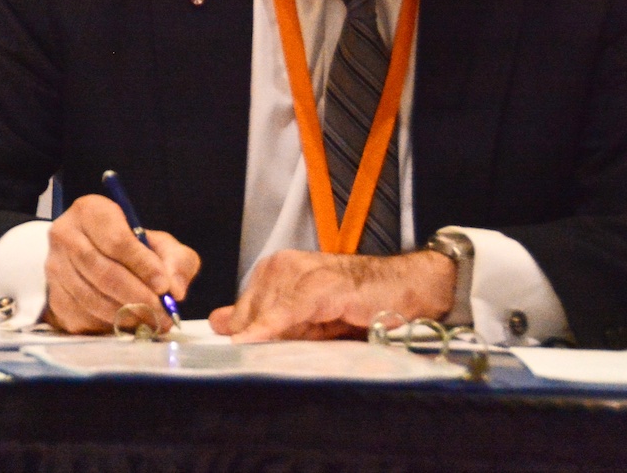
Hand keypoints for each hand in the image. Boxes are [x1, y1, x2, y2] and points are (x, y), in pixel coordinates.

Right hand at [42, 194, 199, 333]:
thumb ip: (176, 260)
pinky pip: (82, 316)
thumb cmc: (131, 249)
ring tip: (151, 321)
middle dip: (137, 296)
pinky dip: (109, 324)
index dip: (142, 265)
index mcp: (90, 211)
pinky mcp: (53, 296)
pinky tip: (128, 323)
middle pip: (102, 272)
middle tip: (162, 313)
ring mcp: (55, 267)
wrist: (95, 258)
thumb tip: (174, 290)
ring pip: (91, 297)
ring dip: (126, 314)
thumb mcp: (159, 244)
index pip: (116, 240)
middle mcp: (65, 235)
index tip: (164, 286)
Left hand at [209, 249, 455, 340]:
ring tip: (305, 347)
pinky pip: (286, 311)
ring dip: (272, 338)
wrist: (406, 290)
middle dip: (260, 338)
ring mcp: (300, 272)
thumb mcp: (306, 317)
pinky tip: (254, 342)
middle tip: (290, 352)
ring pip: (265, 314)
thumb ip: (265, 320)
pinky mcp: (320, 285)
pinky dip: (270, 328)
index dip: (242, 336)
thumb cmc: (359, 305)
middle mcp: (282, 266)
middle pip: (249, 315)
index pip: (240, 311)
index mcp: (274, 271)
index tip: (232, 359)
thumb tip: (220, 324)